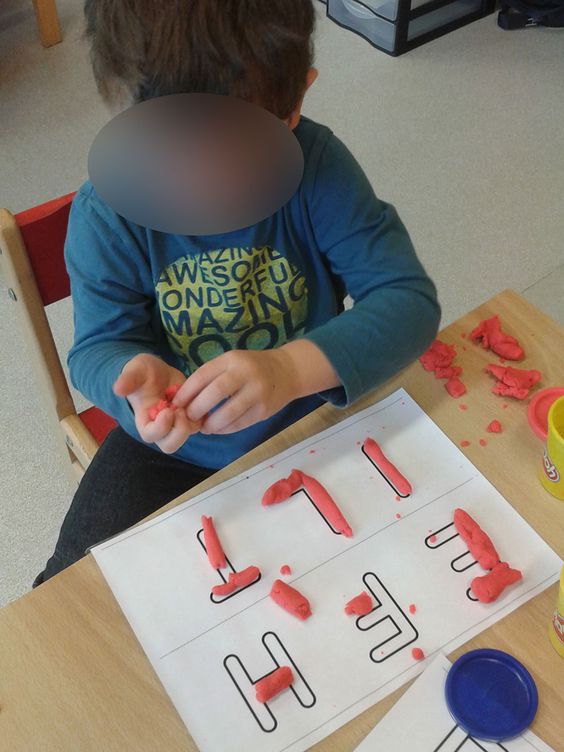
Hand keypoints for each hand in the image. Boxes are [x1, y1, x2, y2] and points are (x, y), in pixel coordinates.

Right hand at [113, 353, 200, 452]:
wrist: (157, 371)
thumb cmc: (142, 372)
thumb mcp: (134, 371)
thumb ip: (127, 380)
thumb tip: (117, 389)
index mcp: (144, 420)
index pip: (151, 436)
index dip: (160, 427)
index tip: (167, 410)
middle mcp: (161, 427)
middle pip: (170, 445)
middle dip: (178, 431)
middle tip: (181, 411)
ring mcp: (177, 423)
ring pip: (187, 435)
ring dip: (191, 421)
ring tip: (189, 401)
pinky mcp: (191, 416)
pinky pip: (201, 423)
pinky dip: (202, 414)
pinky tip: (198, 398)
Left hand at [172, 340, 339, 434]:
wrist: (288, 371)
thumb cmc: (251, 367)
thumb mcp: (232, 362)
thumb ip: (211, 376)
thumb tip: (184, 398)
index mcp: (232, 359)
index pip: (203, 375)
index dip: (186, 392)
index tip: (176, 404)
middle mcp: (245, 373)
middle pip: (215, 393)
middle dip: (197, 408)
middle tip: (189, 417)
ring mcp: (257, 392)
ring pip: (228, 413)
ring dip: (211, 423)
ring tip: (204, 427)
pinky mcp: (265, 410)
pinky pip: (240, 423)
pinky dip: (226, 429)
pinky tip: (219, 429)